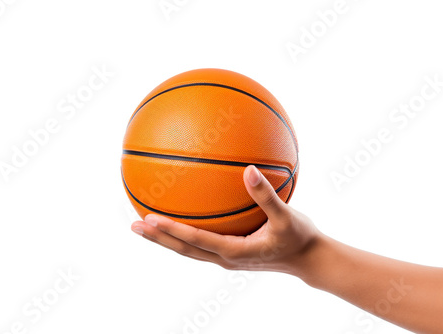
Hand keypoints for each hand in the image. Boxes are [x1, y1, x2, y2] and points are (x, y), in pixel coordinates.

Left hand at [131, 165, 320, 273]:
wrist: (308, 259)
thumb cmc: (299, 238)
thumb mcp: (287, 217)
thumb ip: (266, 195)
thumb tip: (249, 170)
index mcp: (234, 251)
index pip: (195, 240)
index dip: (171, 230)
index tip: (149, 219)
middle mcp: (224, 258)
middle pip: (183, 249)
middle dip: (158, 238)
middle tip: (134, 226)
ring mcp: (226, 257)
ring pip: (189, 249)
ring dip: (166, 238)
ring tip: (145, 226)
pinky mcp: (230, 252)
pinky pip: (201, 243)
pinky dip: (184, 234)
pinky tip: (181, 218)